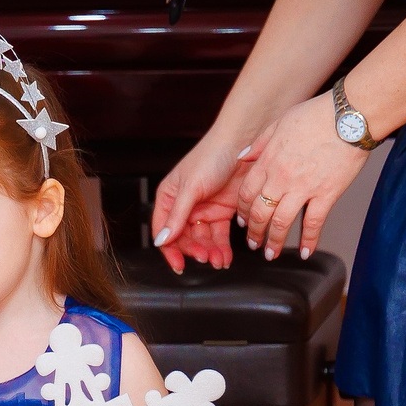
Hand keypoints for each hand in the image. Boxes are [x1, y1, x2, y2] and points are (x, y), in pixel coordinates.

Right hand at [149, 134, 247, 273]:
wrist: (243, 141)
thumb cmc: (212, 156)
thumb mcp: (191, 188)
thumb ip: (177, 216)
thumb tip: (162, 241)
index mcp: (169, 199)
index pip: (164, 231)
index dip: (171, 249)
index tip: (180, 264)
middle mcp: (185, 207)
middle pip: (185, 239)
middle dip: (195, 251)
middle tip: (207, 258)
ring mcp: (204, 210)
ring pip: (203, 239)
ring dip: (210, 252)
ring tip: (220, 260)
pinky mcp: (223, 211)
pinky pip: (220, 235)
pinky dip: (223, 247)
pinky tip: (226, 256)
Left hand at [235, 92, 370, 261]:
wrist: (349, 117)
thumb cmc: (317, 115)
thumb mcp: (279, 122)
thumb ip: (259, 143)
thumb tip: (242, 158)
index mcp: (268, 161)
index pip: (247, 194)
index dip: (243, 211)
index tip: (243, 220)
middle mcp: (282, 178)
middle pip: (259, 213)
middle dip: (254, 232)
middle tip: (253, 243)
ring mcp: (303, 188)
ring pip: (281, 223)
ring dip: (273, 242)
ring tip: (270, 253)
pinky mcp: (327, 194)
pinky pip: (314, 223)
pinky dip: (308, 241)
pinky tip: (305, 252)